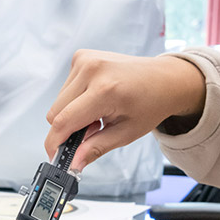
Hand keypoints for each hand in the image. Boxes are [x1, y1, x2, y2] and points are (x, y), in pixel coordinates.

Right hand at [44, 51, 205, 167]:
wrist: (165, 79)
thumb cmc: (150, 104)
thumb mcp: (126, 133)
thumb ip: (95, 148)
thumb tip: (74, 163)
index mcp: (105, 90)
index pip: (63, 121)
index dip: (55, 143)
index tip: (54, 156)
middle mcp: (92, 70)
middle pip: (56, 112)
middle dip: (68, 129)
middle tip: (92, 132)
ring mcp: (85, 59)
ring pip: (58, 100)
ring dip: (71, 113)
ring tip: (98, 114)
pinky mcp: (82, 56)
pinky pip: (65, 87)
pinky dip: (75, 98)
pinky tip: (96, 98)